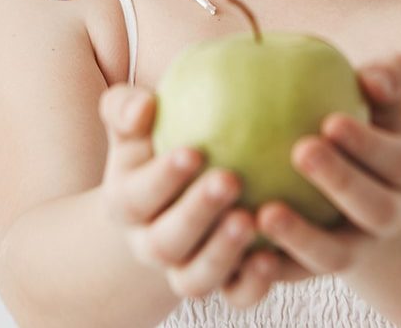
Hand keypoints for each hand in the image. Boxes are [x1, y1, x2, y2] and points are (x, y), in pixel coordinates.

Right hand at [97, 84, 281, 308]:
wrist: (175, 197)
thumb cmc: (158, 142)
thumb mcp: (135, 123)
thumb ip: (127, 108)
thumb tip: (144, 105)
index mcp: (126, 204)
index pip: (136, 196)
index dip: (161, 179)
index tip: (193, 152)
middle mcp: (151, 245)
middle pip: (165, 242)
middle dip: (196, 213)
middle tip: (230, 180)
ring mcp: (185, 270)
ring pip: (196, 279)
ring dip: (222, 253)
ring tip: (250, 221)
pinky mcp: (223, 285)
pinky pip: (235, 295)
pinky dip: (252, 284)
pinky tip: (274, 257)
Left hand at [253, 54, 400, 282]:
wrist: (364, 198)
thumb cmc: (365, 129)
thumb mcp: (382, 104)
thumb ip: (386, 80)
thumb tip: (373, 75)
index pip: (394, 160)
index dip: (367, 144)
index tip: (330, 120)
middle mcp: (389, 217)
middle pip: (375, 209)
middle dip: (341, 181)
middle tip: (300, 150)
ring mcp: (356, 250)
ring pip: (335, 255)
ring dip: (302, 238)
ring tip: (263, 214)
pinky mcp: (317, 272)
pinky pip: (295, 277)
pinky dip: (270, 269)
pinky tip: (239, 247)